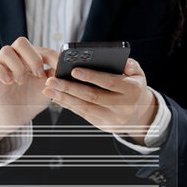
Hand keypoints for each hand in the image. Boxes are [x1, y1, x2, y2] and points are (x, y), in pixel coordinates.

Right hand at [0, 37, 56, 152]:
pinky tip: (9, 82)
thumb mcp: (49, 89)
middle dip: (32, 58)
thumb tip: (66, 70)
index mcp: (33, 59)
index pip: (42, 49)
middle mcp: (17, 58)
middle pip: (21, 42)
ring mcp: (3, 65)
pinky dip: (0, 71)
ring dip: (17, 66)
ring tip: (21, 82)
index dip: (52, 57)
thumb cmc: (32, 100)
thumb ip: (57, 78)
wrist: (17, 116)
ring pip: (6, 51)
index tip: (58, 68)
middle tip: (38, 74)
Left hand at [42, 58, 157, 144]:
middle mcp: (123, 106)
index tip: (74, 70)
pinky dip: (68, 105)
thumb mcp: (137, 73)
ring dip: (64, 98)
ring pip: (85, 108)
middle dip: (70, 88)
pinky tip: (57, 97)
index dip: (92, 77)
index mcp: (132, 90)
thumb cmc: (133, 87)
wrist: (138, 113)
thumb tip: (121, 62)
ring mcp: (112, 118)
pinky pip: (83, 114)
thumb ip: (130, 65)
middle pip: (93, 96)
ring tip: (48, 89)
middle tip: (52, 80)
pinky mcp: (103, 125)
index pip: (110, 83)